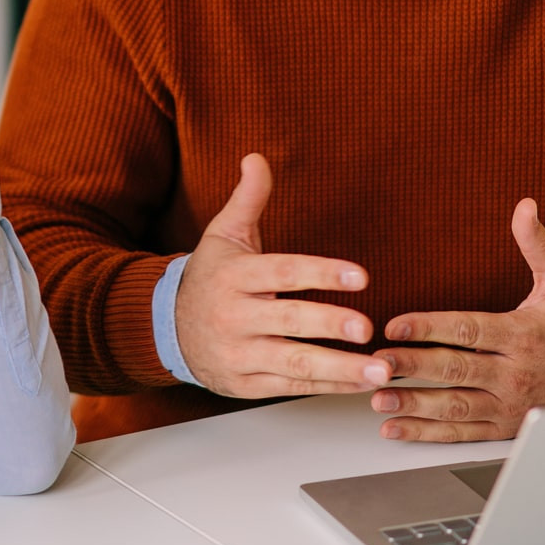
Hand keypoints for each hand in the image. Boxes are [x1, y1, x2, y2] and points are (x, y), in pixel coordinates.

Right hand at [174, 154, 389, 398]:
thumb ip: (248, 199)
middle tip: (367, 328)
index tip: (362, 277)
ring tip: (379, 370)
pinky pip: (291, 387)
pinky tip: (360, 383)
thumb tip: (256, 158)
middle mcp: (235, 316)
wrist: (164, 329)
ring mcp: (240, 353)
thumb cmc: (208, 279)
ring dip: (340, 369)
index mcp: (235, 276)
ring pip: (294, 363)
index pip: (283, 272)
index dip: (322, 273)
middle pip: (288, 320)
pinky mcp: (245, 383)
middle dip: (329, 324)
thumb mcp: (223, 235)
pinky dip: (328, 387)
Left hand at [370, 198, 544, 441]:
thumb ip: (538, 244)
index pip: (469, 330)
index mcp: (523, 334)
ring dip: (414, 404)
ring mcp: (510, 404)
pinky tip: (397, 427)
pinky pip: (463, 432)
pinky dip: (428, 433)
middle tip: (378, 362)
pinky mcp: (505, 426)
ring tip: (379, 398)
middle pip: (457, 369)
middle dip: (413, 366)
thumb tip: (525, 207)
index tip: (395, 325)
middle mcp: (515, 372)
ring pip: (456, 407)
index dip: (429, 327)